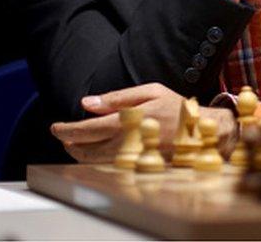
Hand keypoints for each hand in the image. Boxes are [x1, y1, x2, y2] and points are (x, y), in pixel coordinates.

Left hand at [49, 83, 236, 162]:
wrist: (205, 133)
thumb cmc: (177, 109)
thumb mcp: (150, 92)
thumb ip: (117, 98)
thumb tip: (87, 103)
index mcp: (129, 121)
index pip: (88, 129)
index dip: (67, 130)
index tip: (55, 127)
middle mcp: (129, 142)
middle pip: (87, 149)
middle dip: (70, 143)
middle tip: (63, 135)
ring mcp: (134, 159)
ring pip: (96, 161)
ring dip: (81, 153)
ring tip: (76, 144)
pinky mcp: (139, 168)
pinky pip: (111, 167)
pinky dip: (98, 160)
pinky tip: (97, 151)